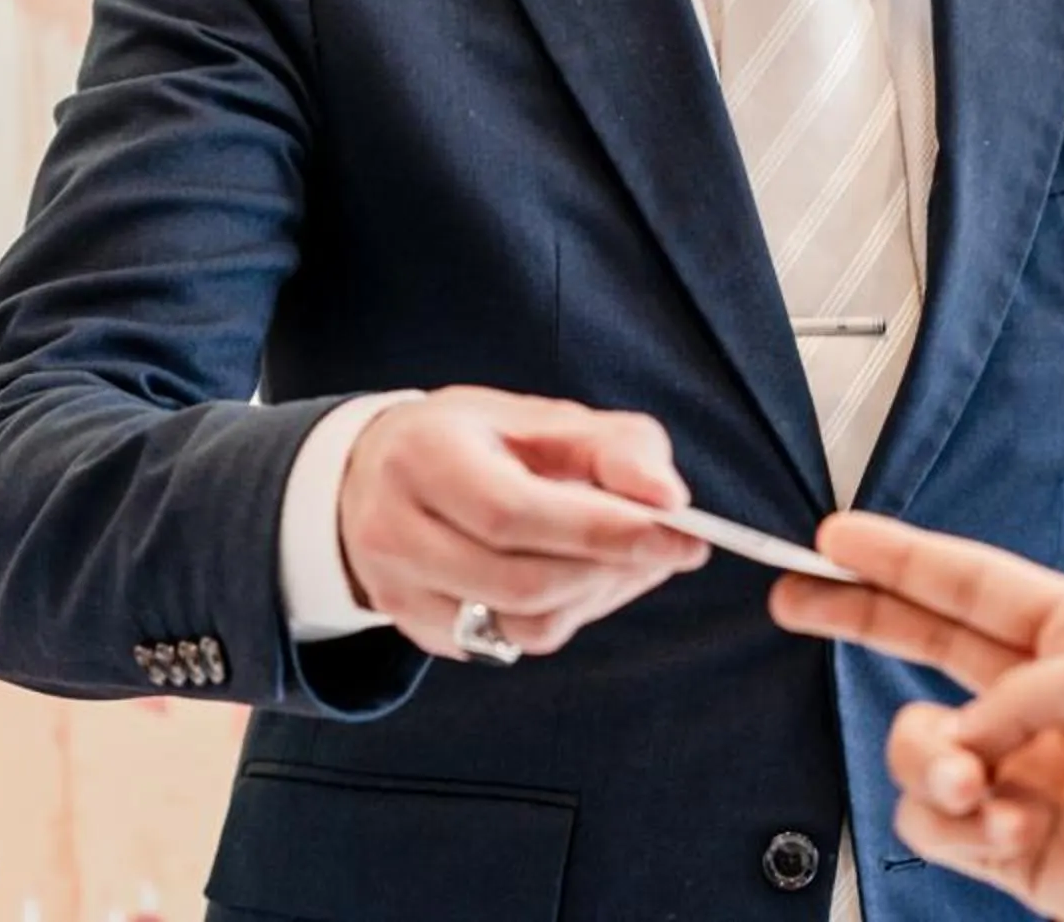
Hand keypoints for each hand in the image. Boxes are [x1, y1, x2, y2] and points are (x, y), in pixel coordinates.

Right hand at [339, 388, 710, 660]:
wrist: (379, 475)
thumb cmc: (480, 441)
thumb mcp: (543, 418)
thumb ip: (615, 448)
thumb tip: (669, 499)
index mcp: (424, 455)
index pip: (514, 511)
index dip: (604, 530)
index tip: (685, 537)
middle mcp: (394, 528)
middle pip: (521, 581)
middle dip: (610, 569)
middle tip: (668, 548)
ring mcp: (399, 589)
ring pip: (519, 625)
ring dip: (593, 597)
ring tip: (621, 559)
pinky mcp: (416, 629)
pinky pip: (508, 645)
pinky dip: (562, 616)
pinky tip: (576, 578)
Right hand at [770, 513, 1063, 921]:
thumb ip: (1018, 687)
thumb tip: (961, 737)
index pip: (972, 584)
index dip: (900, 557)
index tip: (837, 535)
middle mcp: (1049, 699)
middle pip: (927, 644)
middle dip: (861, 620)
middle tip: (797, 601)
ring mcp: (1029, 773)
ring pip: (923, 749)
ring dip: (935, 765)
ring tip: (982, 791)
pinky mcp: (1016, 847)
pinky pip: (938, 824)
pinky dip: (963, 831)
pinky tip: (1016, 835)